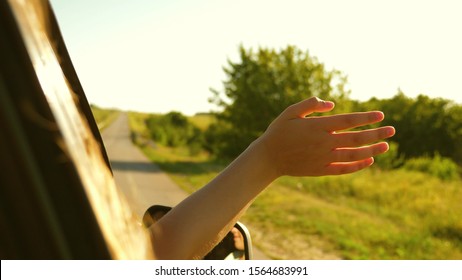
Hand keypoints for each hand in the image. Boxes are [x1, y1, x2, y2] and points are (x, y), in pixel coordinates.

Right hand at [259, 97, 395, 176]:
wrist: (268, 158)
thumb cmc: (279, 132)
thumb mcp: (290, 112)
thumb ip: (310, 104)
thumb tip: (332, 104)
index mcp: (317, 127)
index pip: (348, 121)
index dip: (366, 118)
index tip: (381, 115)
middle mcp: (323, 143)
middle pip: (356, 138)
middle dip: (376, 134)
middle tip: (392, 130)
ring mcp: (323, 158)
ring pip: (353, 155)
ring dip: (372, 150)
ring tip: (386, 145)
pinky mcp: (321, 170)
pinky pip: (344, 169)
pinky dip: (358, 165)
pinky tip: (369, 161)